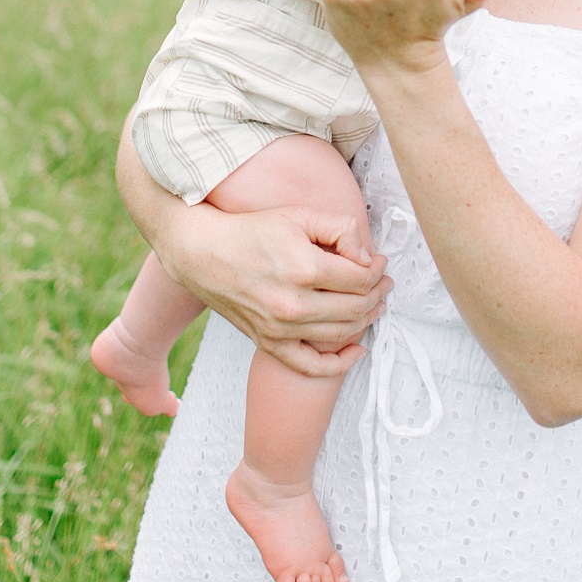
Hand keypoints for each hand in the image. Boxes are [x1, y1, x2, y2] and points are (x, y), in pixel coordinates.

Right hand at [116, 128, 387, 375]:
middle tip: (382, 281)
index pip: (361, 277)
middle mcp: (293, 303)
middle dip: (377, 293)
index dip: (377, 270)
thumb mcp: (296, 215)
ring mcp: (280, 327)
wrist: (199, 252)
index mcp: (303, 267)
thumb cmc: (249, 230)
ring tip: (372, 303)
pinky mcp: (268, 342)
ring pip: (342, 333)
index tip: (378, 262)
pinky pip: (312, 366)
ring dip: (366, 320)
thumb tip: (368, 257)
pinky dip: (340, 363)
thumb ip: (339, 228)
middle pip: (356, 307)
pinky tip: (356, 349)